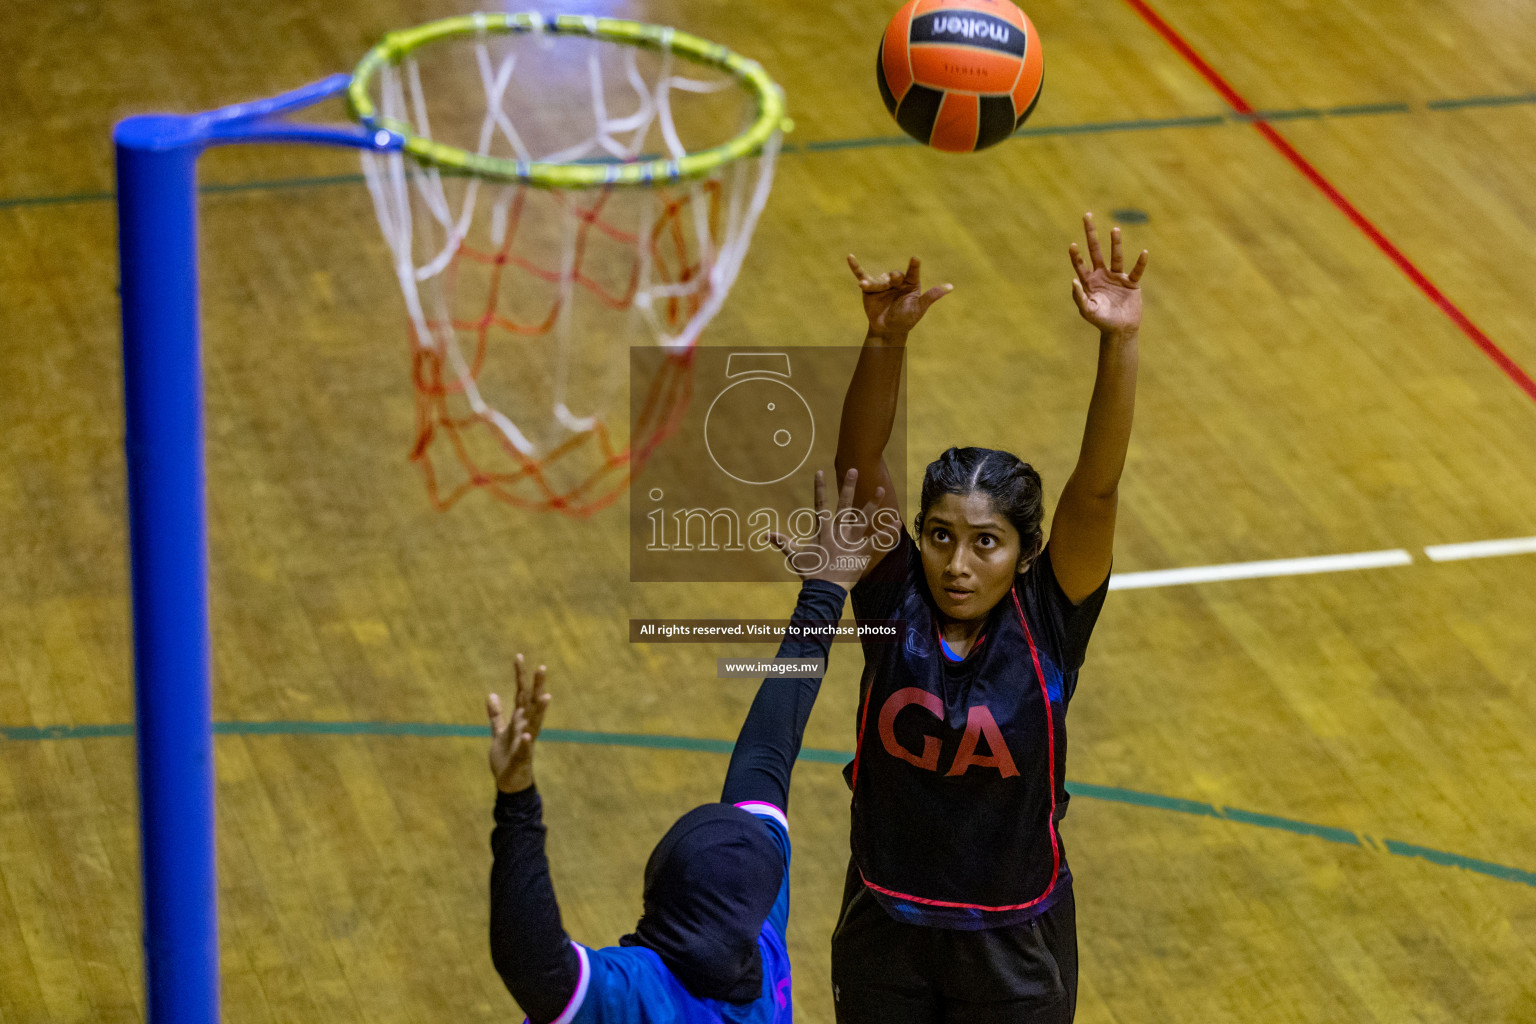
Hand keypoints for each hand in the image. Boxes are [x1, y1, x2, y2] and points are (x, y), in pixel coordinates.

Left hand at [486, 653, 550, 793]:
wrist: (509, 782)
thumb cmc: (506, 757)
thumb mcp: (498, 732)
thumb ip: (496, 715)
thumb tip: (491, 694)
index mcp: (520, 720)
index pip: (521, 694)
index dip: (520, 676)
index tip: (519, 657)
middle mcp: (526, 727)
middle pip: (532, 704)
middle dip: (537, 687)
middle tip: (542, 667)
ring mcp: (525, 742)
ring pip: (534, 723)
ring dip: (540, 710)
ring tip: (545, 696)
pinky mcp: (521, 758)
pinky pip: (524, 749)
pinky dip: (526, 743)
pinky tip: (527, 736)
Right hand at [768, 468, 893, 586]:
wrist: (824, 591)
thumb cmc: (810, 573)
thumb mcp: (794, 556)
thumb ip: (783, 542)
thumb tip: (767, 535)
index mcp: (822, 531)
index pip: (820, 505)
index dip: (820, 488)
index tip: (820, 472)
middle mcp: (837, 532)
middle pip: (844, 505)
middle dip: (848, 486)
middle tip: (853, 470)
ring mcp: (851, 542)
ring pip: (863, 519)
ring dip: (872, 503)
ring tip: (881, 488)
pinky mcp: (861, 553)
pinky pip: (876, 541)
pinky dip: (887, 532)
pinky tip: (896, 522)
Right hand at [848, 254, 952, 339]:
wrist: (887, 330)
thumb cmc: (906, 320)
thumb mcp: (919, 308)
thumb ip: (931, 297)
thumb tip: (950, 287)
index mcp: (911, 284)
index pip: (913, 273)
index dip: (914, 266)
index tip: (915, 259)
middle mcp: (897, 281)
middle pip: (894, 275)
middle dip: (892, 278)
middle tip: (892, 281)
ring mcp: (883, 283)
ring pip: (879, 280)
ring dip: (874, 284)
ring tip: (865, 287)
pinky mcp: (869, 288)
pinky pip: (862, 275)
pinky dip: (855, 267)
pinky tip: (850, 257)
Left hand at [1068, 212, 1147, 336]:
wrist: (1120, 330)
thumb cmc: (1101, 321)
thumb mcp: (1087, 311)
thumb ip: (1080, 297)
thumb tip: (1073, 281)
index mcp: (1090, 281)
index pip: (1081, 264)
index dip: (1076, 255)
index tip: (1073, 245)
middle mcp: (1102, 275)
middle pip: (1096, 251)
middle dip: (1091, 234)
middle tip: (1086, 216)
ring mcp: (1117, 277)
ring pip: (1116, 256)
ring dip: (1115, 243)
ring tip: (1114, 229)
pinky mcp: (1131, 283)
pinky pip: (1136, 271)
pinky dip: (1140, 263)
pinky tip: (1143, 253)